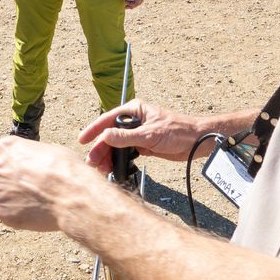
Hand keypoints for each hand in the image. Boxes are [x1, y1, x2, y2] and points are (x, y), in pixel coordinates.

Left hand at [0, 135, 96, 231]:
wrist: (71, 197)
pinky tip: (34, 212)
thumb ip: (34, 153)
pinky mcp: (0, 212)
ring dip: (13, 198)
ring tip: (36, 201)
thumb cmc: (66, 170)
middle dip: (11, 180)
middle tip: (32, 187)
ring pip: (1, 195)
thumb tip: (35, 160)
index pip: (3, 152)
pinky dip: (16, 214)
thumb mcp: (52, 149)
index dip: (18, 161)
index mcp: (6, 147)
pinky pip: (5, 213)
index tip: (28, 168)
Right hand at [79, 100, 205, 171]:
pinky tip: (113, 168)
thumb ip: (126, 136)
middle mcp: (134, 121)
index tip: (82, 139)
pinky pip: (126, 153)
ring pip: (117, 145)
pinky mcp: (143, 145)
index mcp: (135, 111)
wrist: (196, 142)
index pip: (108, 119)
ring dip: (108, 156)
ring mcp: (138, 134)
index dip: (94, 130)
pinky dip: (118, 160)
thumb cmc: (178, 131)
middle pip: (110, 134)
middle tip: (92, 162)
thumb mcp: (150, 134)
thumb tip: (105, 136)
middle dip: (100, 148)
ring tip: (101, 168)